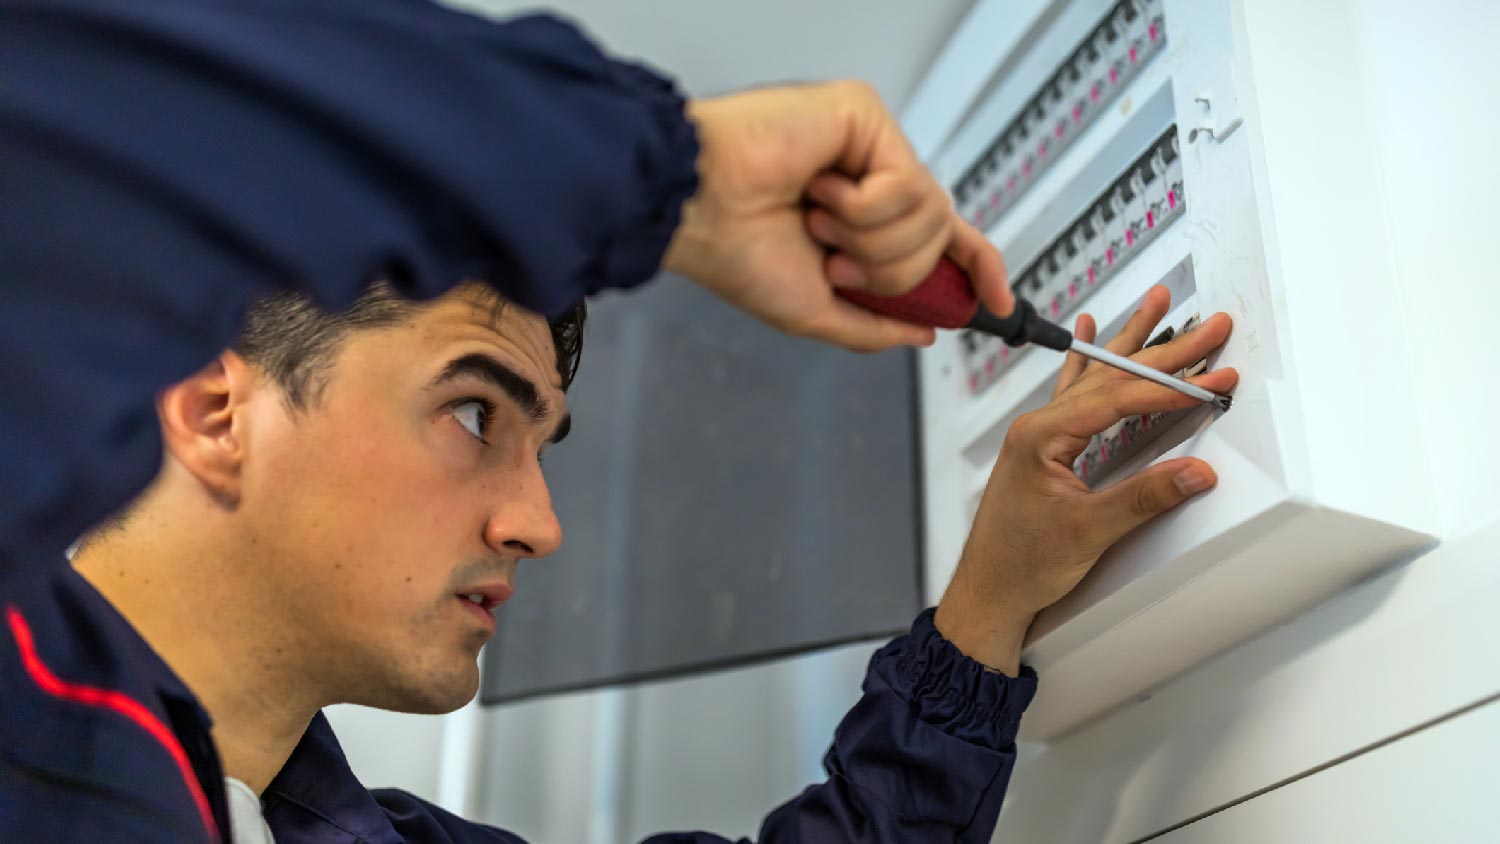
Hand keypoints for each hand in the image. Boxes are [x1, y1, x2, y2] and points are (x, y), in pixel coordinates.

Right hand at [662, 81, 1011, 351]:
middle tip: (837, 262)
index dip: (978, 269)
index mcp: (860, 221)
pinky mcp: (865, 116)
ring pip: (930, 213)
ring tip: (819, 224)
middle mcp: (871, 179)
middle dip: (892, 269)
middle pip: (940, 237)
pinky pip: (907, 182)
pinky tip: (820, 192)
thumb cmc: (734, 251)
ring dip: (872, 240)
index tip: (1001, 304)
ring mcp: (871, 146)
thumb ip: (875, 324)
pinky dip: (862, 207)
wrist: (697, 212)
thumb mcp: (815, 311)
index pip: (940, 241)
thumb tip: (924, 332)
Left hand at [934, 286, 1239, 674]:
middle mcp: (1038, 426)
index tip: (1213, 382)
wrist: (987, 590)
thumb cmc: (1021, 564)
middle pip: (1112, 378)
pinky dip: (1089, 363)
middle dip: (1165, 352)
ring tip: (1159, 303)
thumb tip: (1196, 472)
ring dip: (1133, 343)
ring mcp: (1039, 434)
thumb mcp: (1089, 532)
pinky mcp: (1045, 447)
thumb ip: (1145, 498)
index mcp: (1041, 437)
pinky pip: (1073, 392)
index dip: (1171, 389)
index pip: (1117, 398)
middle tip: (1210, 326)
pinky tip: (1090, 332)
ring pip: (1096, 378)